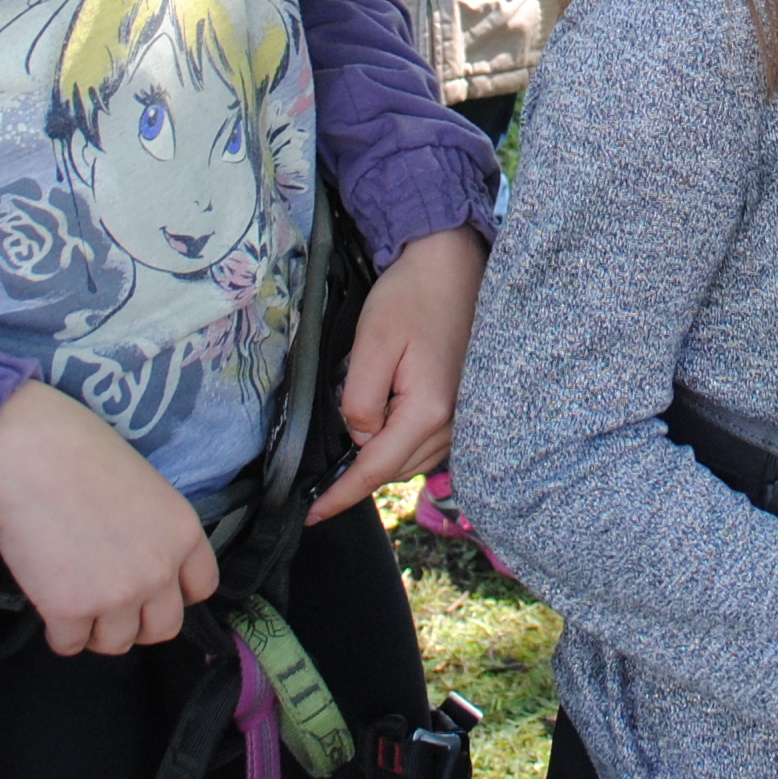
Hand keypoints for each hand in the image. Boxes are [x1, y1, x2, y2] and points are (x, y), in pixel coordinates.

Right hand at [0, 379, 216, 652]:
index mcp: (183, 534)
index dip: (175, 594)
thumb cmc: (81, 455)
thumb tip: (140, 560)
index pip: (201, 588)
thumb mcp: (145, 487)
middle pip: (163, 628)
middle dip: (138, 623)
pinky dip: (58, 632)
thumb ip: (154, 531)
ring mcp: (117, 595)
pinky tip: (49, 604)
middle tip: (111, 606)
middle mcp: (159, 571)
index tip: (153, 592)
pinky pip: (69, 644)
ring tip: (76, 602)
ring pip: (116, 643)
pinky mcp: (71, 611)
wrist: (30, 456)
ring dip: (96, 630)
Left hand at [309, 224, 486, 523]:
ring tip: (358, 430)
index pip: (375, 469)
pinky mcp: (465, 404)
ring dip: (381, 455)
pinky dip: (401, 442)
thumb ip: (359, 400)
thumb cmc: (410, 296)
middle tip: (324, 460)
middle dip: (359, 469)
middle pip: (394, 468)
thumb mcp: (370, 344)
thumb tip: (359, 437)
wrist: (452, 263)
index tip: (312, 515)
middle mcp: (453, 422)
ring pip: (411, 459)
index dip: (340, 495)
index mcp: (428, 411)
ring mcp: (464, 415)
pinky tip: (387, 421)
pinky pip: (427, 443)